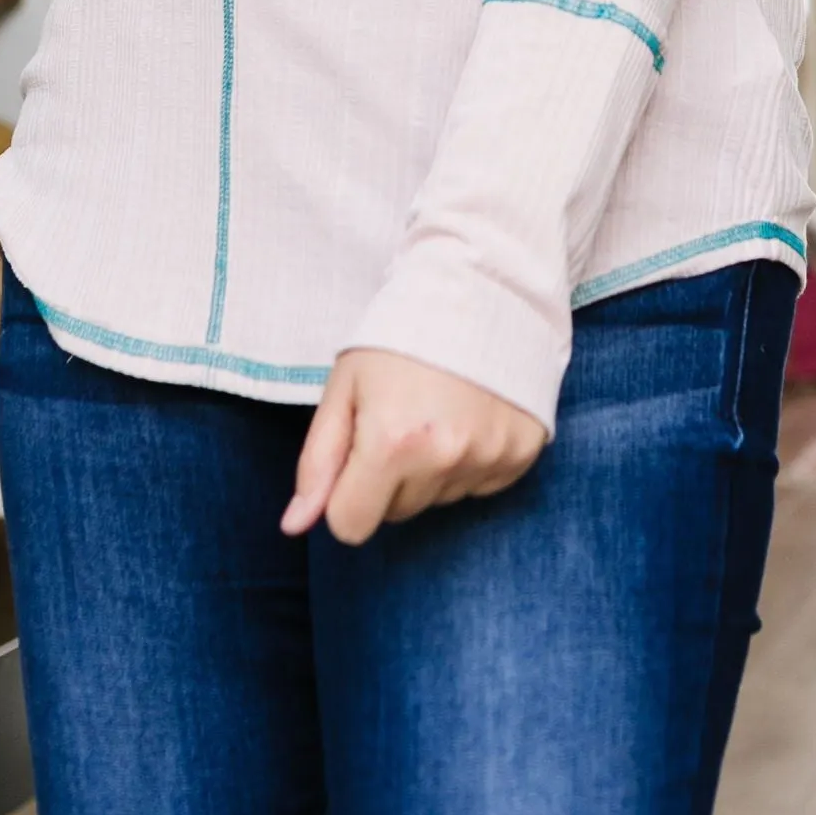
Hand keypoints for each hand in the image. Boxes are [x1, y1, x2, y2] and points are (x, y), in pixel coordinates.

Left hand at [280, 347, 545, 545]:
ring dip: (430, 469)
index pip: (351, 526)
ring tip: (437, 410)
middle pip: (396, 513)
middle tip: (399, 417)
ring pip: (437, 500)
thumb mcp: (345, 386)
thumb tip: (295, 525)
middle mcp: (445, 458)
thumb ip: (318, 461)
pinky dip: (469, 461)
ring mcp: (489, 457)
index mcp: (392, 443)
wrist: (480, 288)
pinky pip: (479, 486)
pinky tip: (468, 415)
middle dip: (388, 477)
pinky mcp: (521, 454)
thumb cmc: (400, 335)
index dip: (345, 494)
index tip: (357, 454)